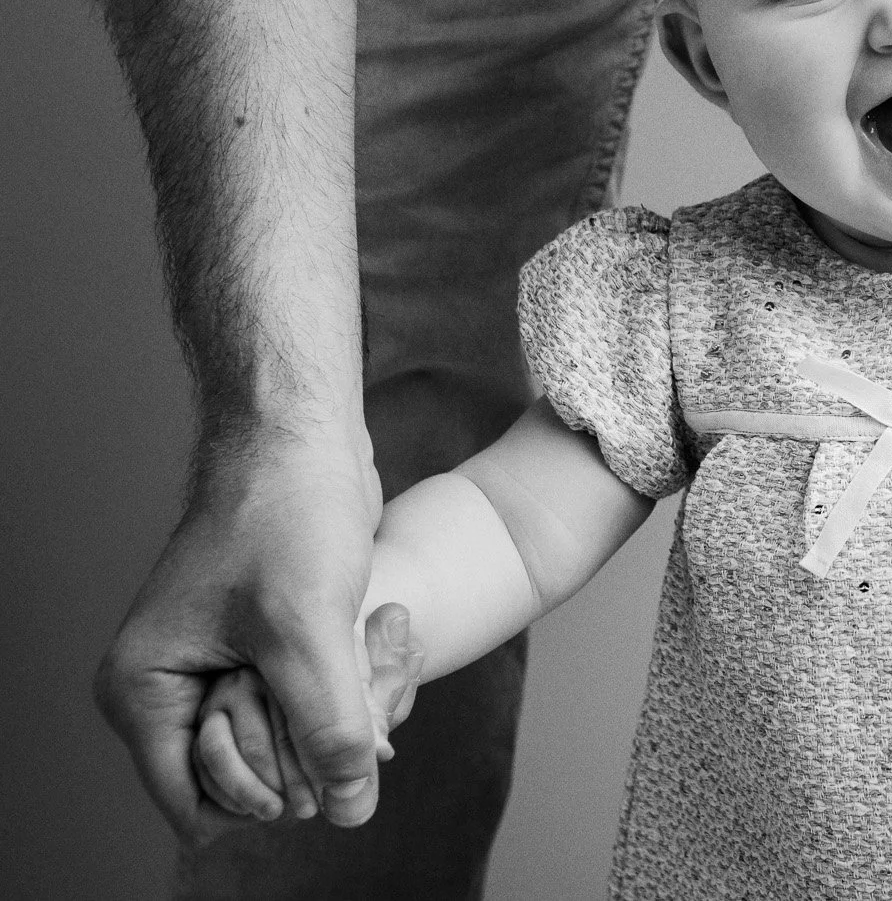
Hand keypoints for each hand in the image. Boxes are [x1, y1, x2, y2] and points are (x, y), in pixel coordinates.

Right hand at [95, 430, 385, 844]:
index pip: (202, 804)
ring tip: (379, 632)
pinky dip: (360, 678)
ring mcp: (224, 672)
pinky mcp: (273, 652)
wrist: (306, 440)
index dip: (271, 789)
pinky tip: (386, 625)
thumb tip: (351, 809)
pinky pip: (320, 702)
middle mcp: (176, 691)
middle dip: (322, 738)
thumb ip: (327, 728)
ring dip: (353, 704)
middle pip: (258, 779)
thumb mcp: (309, 628)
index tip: (323, 732)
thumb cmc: (286, 514)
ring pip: (300, 740)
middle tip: (364, 669)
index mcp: (147, 693)